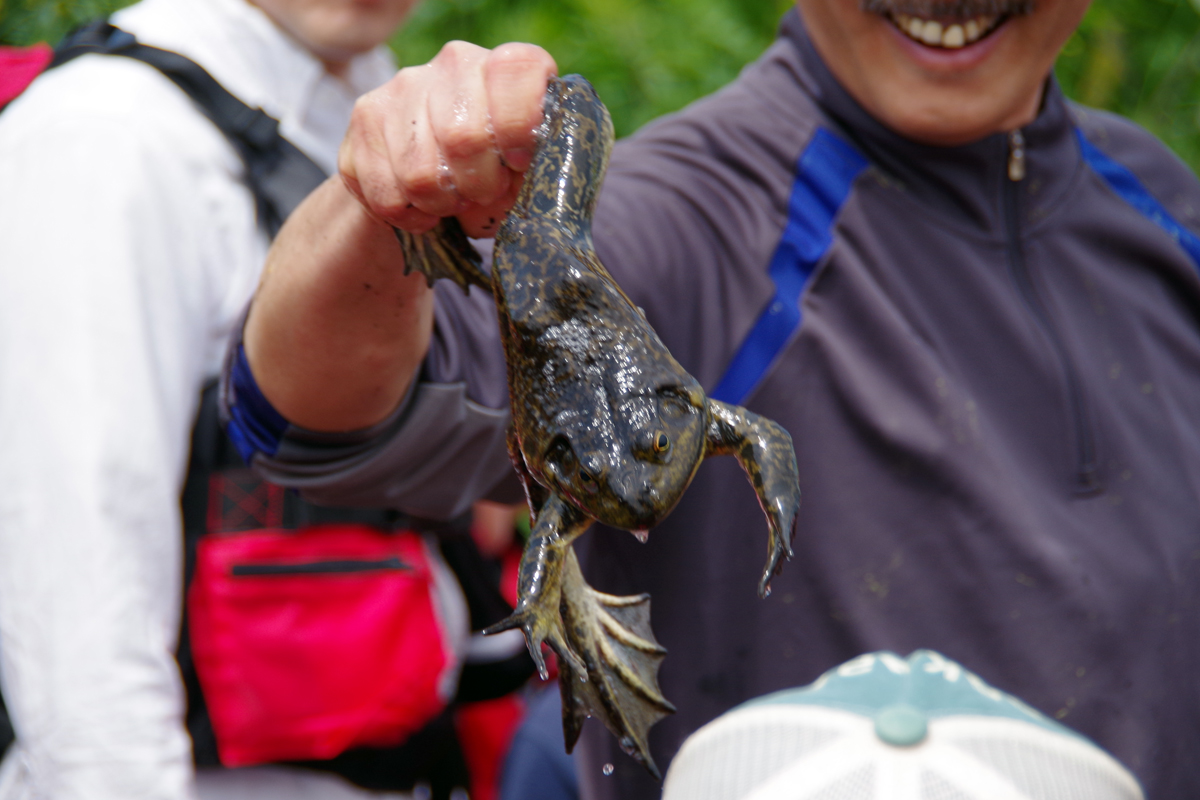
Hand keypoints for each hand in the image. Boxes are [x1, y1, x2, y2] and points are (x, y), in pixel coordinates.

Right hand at [339, 41, 557, 238]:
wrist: (428, 184)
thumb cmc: (494, 178)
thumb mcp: (525, 175)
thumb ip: (535, 170)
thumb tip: (519, 179)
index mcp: (505, 66)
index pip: (518, 72)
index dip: (520, 128)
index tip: (516, 162)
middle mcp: (454, 63)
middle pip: (464, 136)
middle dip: (479, 185)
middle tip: (482, 193)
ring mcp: (403, 86)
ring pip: (420, 173)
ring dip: (441, 204)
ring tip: (451, 200)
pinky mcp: (364, 117)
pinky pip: (388, 192)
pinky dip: (409, 215)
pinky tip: (421, 207)